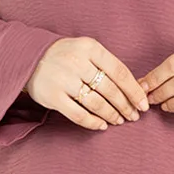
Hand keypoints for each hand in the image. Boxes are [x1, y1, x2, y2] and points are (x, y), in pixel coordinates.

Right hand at [26, 36, 146, 129]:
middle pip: (110, 89)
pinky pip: (79, 114)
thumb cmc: (66, 56)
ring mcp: (63, 79)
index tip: (144, 104)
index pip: (120, 72)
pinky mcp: (52, 96)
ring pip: (97, 103)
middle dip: (126, 106)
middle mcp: (77, 62)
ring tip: (120, 120)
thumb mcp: (86, 51)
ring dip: (112, 114)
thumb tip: (135, 89)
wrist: (28, 57)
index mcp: (90, 48)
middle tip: (134, 116)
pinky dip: (93, 122)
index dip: (134, 91)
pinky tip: (102, 125)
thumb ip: (107, 65)